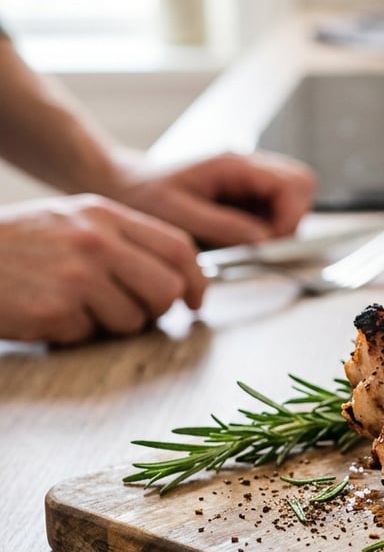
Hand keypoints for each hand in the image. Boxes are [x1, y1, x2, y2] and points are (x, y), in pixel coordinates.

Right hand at [0, 195, 207, 343]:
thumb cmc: (15, 245)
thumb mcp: (72, 221)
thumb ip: (123, 240)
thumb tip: (175, 275)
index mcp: (104, 215)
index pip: (179, 247)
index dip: (197, 280)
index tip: (194, 300)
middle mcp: (97, 242)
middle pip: (166, 289)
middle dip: (159, 310)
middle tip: (136, 314)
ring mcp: (77, 276)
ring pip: (133, 320)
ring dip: (110, 325)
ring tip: (74, 308)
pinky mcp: (56, 310)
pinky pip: (89, 336)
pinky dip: (72, 334)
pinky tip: (46, 314)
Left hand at [108, 151, 317, 248]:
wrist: (120, 186)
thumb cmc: (141, 197)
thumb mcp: (178, 216)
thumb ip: (225, 227)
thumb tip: (265, 241)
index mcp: (235, 164)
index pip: (294, 183)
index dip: (291, 218)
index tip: (269, 245)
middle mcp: (249, 167)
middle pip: (303, 185)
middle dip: (291, 219)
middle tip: (261, 244)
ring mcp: (250, 180)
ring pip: (293, 200)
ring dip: (277, 226)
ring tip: (242, 242)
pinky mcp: (245, 195)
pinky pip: (274, 211)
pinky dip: (265, 230)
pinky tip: (235, 238)